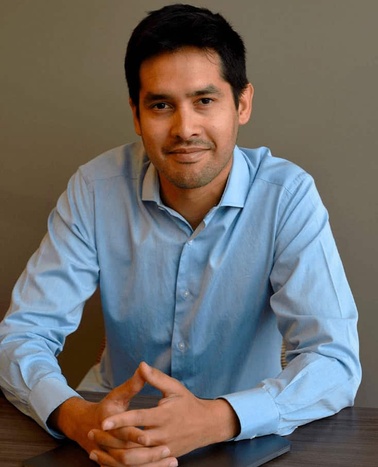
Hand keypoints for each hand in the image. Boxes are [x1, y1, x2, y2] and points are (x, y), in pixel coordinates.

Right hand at [49, 364, 176, 465]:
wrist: (85, 427)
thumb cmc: (106, 408)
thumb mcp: (117, 395)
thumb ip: (132, 384)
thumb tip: (144, 366)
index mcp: (108, 424)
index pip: (123, 433)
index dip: (135, 434)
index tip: (149, 436)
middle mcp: (107, 444)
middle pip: (128, 454)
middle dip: (149, 454)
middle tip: (169, 449)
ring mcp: (111, 456)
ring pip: (131, 466)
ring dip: (152, 465)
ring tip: (172, 460)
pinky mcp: (116, 464)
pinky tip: (165, 466)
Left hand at [88, 362, 238, 465]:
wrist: (207, 425)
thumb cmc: (188, 403)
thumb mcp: (174, 388)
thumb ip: (156, 378)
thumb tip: (142, 365)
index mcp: (164, 416)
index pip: (139, 418)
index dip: (121, 420)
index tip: (104, 420)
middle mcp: (163, 435)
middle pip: (135, 441)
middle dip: (112, 439)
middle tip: (93, 432)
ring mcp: (164, 449)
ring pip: (137, 458)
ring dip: (114, 455)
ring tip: (95, 449)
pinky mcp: (164, 458)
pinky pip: (143, 465)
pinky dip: (126, 464)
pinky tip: (110, 459)